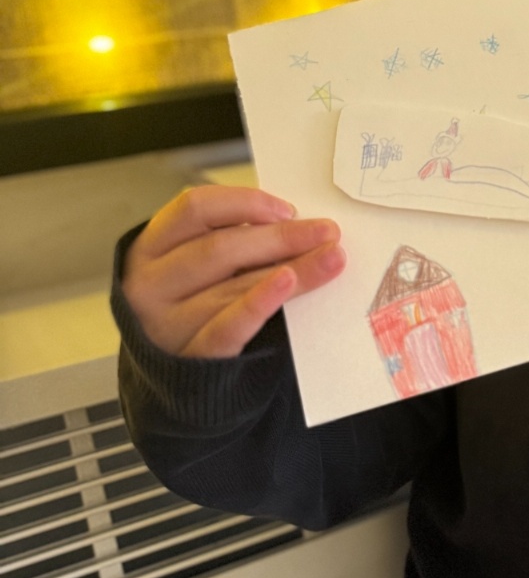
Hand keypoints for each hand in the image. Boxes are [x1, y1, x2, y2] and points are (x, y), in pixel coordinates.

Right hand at [122, 185, 345, 357]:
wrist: (176, 374)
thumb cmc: (194, 301)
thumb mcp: (197, 265)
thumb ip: (233, 241)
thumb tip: (298, 224)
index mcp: (150, 247)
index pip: (194, 208)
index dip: (244, 203)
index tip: (288, 210)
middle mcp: (150, 284)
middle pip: (219, 248)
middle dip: (281, 237)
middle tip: (327, 232)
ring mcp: (165, 324)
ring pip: (233, 286)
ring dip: (289, 269)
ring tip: (330, 258)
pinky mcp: (190, 358)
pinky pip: (228, 327)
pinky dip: (259, 303)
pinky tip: (288, 284)